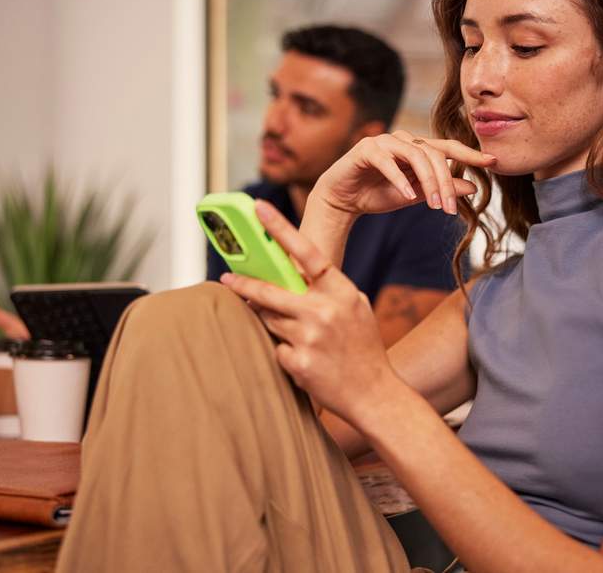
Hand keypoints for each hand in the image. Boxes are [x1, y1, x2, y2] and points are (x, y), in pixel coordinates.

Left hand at [221, 200, 397, 423]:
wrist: (374, 394)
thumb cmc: (363, 348)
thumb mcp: (355, 308)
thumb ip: (327, 289)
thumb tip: (290, 273)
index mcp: (341, 291)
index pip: (308, 252)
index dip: (281, 228)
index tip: (259, 208)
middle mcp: (324, 311)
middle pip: (270, 292)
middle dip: (244, 285)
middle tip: (227, 278)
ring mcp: (310, 338)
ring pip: (269, 320)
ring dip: (270, 322)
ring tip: (297, 333)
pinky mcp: (299, 362)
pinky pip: (276, 348)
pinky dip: (284, 351)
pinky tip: (305, 360)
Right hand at [313, 131, 494, 217]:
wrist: (341, 200)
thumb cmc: (377, 194)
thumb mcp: (415, 196)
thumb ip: (440, 189)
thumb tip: (472, 186)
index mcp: (417, 149)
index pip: (448, 148)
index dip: (470, 154)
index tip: (493, 162)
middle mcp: (403, 141)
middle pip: (435, 153)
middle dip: (446, 182)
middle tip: (450, 209)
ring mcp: (384, 142)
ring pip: (416, 155)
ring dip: (428, 181)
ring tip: (434, 205)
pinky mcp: (365, 149)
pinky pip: (388, 162)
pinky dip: (400, 179)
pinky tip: (408, 196)